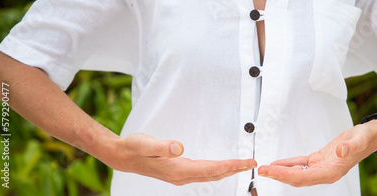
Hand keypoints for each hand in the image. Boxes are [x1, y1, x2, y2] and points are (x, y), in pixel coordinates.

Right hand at [105, 133, 256, 185]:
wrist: (123, 156)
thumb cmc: (135, 148)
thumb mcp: (146, 144)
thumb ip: (163, 146)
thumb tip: (180, 147)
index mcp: (178, 170)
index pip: (211, 169)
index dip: (231, 166)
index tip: (248, 162)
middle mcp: (182, 176)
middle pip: (215, 174)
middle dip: (235, 170)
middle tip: (253, 164)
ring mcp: (180, 176)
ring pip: (210, 176)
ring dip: (227, 171)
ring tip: (243, 166)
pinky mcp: (178, 172)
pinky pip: (203, 174)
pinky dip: (217, 171)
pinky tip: (221, 168)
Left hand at [258, 123, 376, 186]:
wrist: (369, 136)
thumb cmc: (364, 138)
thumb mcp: (359, 138)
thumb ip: (350, 146)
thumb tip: (341, 152)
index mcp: (332, 172)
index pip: (304, 177)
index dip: (286, 175)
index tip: (271, 171)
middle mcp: (325, 174)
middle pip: (297, 179)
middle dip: (278, 175)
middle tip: (260, 171)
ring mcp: (321, 169)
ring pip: (296, 174)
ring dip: (280, 172)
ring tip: (264, 169)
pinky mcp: (318, 161)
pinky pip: (300, 165)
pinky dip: (288, 165)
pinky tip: (277, 164)